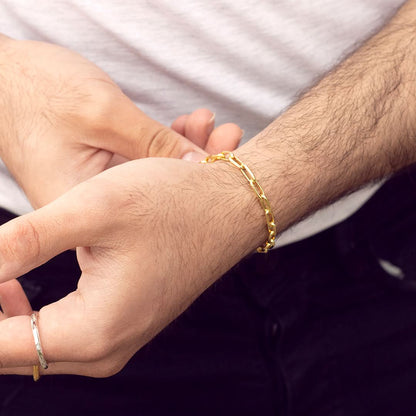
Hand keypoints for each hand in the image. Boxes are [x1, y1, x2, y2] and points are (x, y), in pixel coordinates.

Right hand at [0, 36, 241, 207]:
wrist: (1, 76)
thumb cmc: (37, 89)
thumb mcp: (101, 112)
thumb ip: (153, 143)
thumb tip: (201, 168)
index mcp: (84, 211)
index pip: (154, 215)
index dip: (197, 193)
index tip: (231, 167)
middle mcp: (94, 213)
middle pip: (161, 197)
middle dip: (201, 164)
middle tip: (231, 136)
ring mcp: (101, 194)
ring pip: (157, 179)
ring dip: (188, 149)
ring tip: (213, 125)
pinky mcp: (105, 174)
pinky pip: (145, 164)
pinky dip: (168, 144)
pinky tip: (189, 126)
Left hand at [0, 156, 261, 376]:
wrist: (232, 207)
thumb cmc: (173, 203)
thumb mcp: (94, 209)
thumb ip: (25, 242)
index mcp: (96, 328)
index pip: (0, 346)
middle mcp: (109, 346)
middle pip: (18, 353)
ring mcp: (122, 337)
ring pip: (40, 346)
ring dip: (8, 317)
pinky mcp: (129, 320)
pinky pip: (66, 334)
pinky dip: (36, 313)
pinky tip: (23, 283)